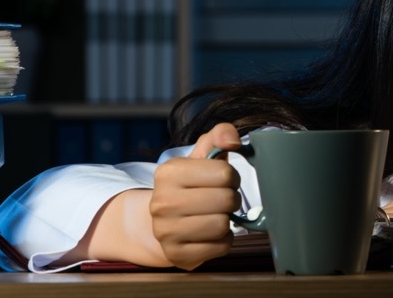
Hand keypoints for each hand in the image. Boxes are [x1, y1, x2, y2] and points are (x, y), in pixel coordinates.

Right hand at [148, 122, 244, 269]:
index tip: (224, 180)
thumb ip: (218, 136)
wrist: (160, 221)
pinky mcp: (176, 255)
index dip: (231, 176)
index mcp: (168, 173)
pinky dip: (223, 240)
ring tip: (216, 215)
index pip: (224, 173)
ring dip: (227, 220)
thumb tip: (233, 139)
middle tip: (223, 199)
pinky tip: (211, 233)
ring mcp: (166, 232)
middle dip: (231, 198)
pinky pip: (219, 247)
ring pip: (222, 225)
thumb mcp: (199, 157)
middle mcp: (162, 202)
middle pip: (225, 200)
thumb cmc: (189, 185)